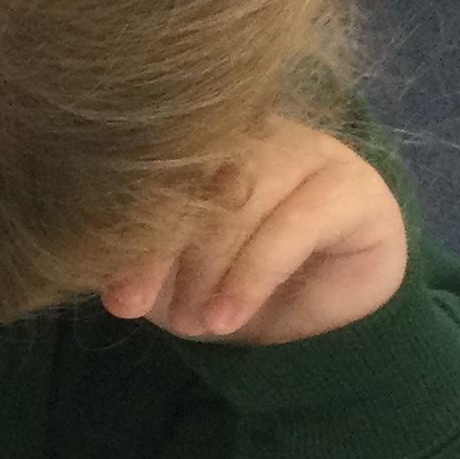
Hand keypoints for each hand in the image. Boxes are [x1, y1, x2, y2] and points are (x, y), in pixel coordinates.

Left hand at [99, 123, 407, 345]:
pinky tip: (229, 316)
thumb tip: (107, 285)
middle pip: (196, 180)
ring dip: (210, 269)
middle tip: (151, 312)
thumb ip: (142, 269)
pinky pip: (295, 223)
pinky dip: (253, 275)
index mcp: (200, 143)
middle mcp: (254, 134)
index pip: (152, 174)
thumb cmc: (236, 288)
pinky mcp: (352, 186)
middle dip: (165, 253)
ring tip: (197, 323)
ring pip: (242, 199)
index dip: (130, 237)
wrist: (322, 323)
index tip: (118, 298)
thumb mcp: (175, 282)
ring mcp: (308, 150)